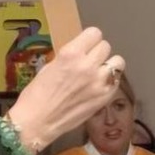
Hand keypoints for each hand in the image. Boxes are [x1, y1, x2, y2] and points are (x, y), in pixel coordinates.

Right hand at [7, 28, 124, 151]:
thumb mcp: (50, 66)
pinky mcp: (105, 97)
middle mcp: (87, 65)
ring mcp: (99, 82)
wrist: (37, 121)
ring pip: (117, 61)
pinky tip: (99, 86)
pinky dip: (110, 81)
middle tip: (89, 61)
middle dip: (97, 52)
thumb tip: (81, 53)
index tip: (85, 46)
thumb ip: (69, 57)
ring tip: (98, 72)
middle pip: (106, 46)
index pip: (94, 33)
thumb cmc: (37, 94)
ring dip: (108, 64)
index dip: (89, 40)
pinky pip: (116, 80)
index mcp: (70, 53)